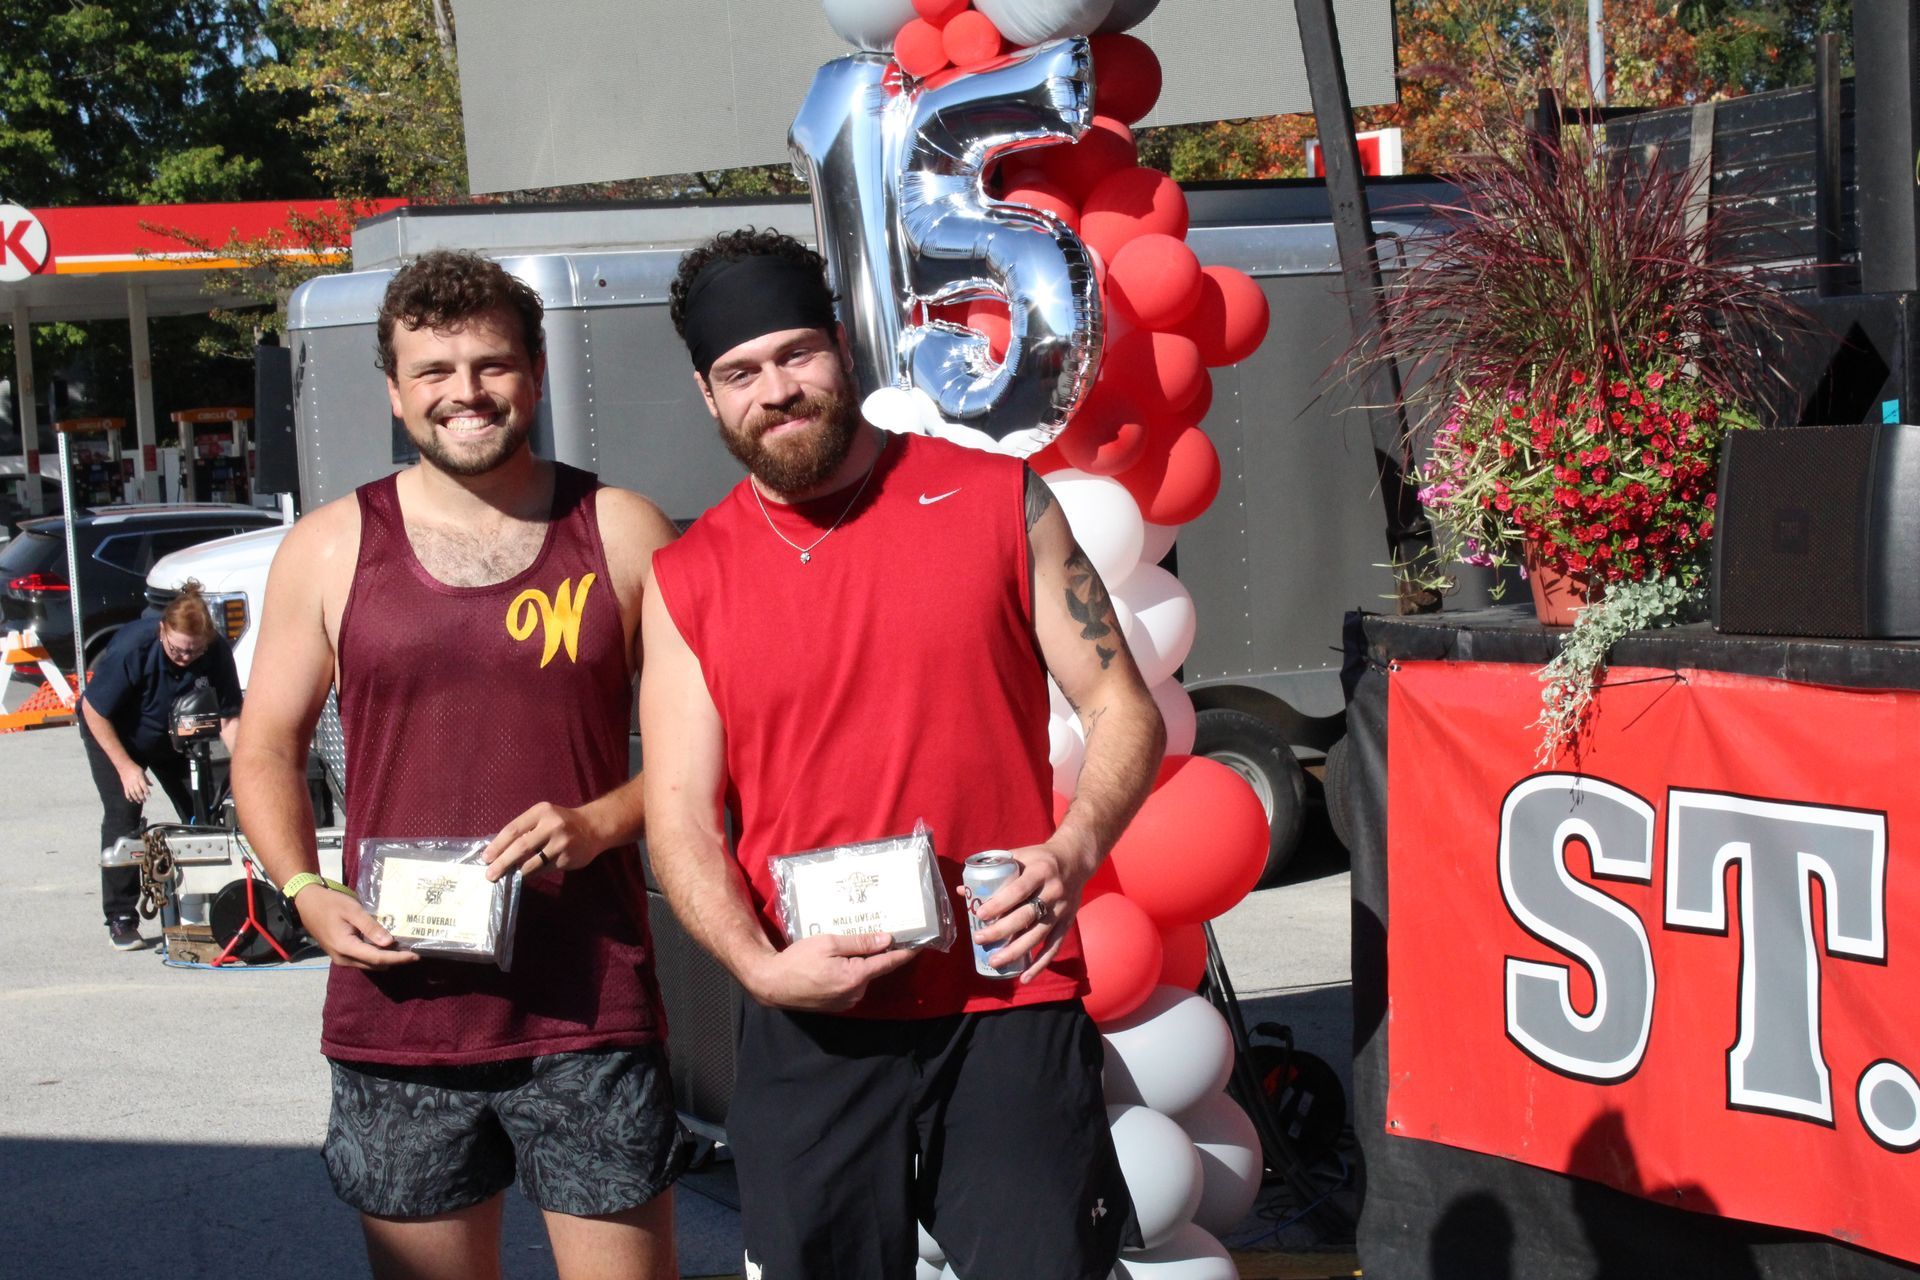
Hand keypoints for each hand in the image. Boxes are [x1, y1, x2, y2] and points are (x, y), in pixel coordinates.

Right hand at [117, 762, 149, 803]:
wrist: (124, 766)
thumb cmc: (135, 768)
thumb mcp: (142, 772)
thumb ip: (147, 779)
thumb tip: (152, 785)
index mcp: (139, 778)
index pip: (144, 786)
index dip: (147, 792)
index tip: (149, 796)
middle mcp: (134, 782)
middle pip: (138, 791)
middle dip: (142, 797)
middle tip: (145, 801)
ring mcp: (128, 784)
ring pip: (132, 793)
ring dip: (136, 798)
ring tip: (139, 802)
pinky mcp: (124, 785)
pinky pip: (126, 792)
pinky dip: (128, 797)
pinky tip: (131, 800)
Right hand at [291, 884, 419, 969]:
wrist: (306, 903)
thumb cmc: (330, 903)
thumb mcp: (352, 910)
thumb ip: (370, 927)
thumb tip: (389, 943)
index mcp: (346, 947)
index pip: (377, 958)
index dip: (398, 958)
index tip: (416, 956)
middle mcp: (343, 958)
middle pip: (375, 965)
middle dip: (395, 960)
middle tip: (413, 951)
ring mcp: (340, 958)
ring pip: (369, 964)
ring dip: (386, 959)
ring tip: (403, 949)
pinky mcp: (340, 955)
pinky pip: (362, 960)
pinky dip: (376, 956)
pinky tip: (386, 946)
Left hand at [482, 801, 606, 881]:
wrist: (593, 828)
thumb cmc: (561, 822)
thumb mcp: (544, 817)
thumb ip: (525, 830)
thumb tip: (499, 852)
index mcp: (541, 812)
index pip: (513, 829)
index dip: (497, 845)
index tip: (486, 858)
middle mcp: (552, 825)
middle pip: (521, 847)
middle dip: (502, 862)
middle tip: (490, 874)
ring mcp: (561, 842)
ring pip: (532, 862)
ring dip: (516, 871)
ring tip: (506, 876)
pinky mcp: (567, 858)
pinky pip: (544, 869)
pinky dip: (532, 874)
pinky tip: (527, 874)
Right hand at [746, 932, 917, 1011]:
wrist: (773, 983)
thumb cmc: (799, 960)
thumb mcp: (829, 944)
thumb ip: (860, 943)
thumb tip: (886, 939)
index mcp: (856, 977)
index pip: (888, 963)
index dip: (905, 952)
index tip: (920, 944)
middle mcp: (856, 993)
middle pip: (874, 968)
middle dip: (874, 953)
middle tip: (868, 933)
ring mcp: (846, 1002)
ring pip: (862, 977)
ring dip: (858, 963)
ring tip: (841, 949)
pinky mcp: (837, 1005)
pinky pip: (851, 985)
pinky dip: (848, 973)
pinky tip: (833, 964)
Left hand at [967, 833, 1100, 981]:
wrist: (1076, 859)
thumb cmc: (1040, 858)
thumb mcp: (1019, 856)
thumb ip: (993, 872)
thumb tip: (962, 891)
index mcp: (1040, 871)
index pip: (1019, 890)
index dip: (1000, 903)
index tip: (980, 914)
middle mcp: (1054, 891)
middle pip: (1026, 915)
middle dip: (1001, 930)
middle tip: (979, 939)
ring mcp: (1062, 909)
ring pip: (1039, 934)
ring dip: (1016, 951)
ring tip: (994, 961)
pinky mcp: (1067, 923)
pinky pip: (1054, 947)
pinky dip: (1040, 964)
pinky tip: (1025, 977)